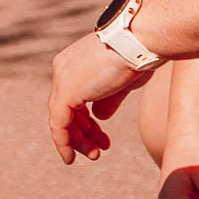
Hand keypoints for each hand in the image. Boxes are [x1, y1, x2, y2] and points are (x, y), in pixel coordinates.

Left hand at [48, 31, 153, 163]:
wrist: (139, 40)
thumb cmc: (137, 54)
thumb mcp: (121, 82)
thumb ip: (108, 99)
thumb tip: (100, 116)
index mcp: (74, 62)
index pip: (73, 97)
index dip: (87, 120)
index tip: (102, 136)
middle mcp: (63, 69)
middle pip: (65, 109)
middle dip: (83, 132)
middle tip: (98, 150)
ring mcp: (62, 80)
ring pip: (61, 119)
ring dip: (77, 140)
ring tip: (94, 155)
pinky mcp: (66, 92)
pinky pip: (59, 124)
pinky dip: (64, 142)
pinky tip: (71, 157)